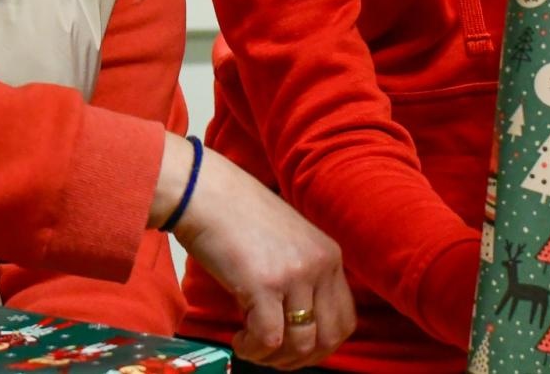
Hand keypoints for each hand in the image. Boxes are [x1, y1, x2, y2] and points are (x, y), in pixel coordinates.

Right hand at [151, 134, 354, 368]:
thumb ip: (301, 276)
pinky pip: (269, 339)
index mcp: (329, 255)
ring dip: (275, 358)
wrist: (204, 192)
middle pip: (329, 337)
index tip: (296, 350)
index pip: (345, 319)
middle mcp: (319, 265)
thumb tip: (300, 325)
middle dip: (301, 359)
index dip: (322, 345)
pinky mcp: (264, 285)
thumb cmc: (237, 216)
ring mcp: (294, 275)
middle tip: (273, 356)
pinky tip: (239, 340)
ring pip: (300, 343)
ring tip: (251, 346)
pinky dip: (254, 349)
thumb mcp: (287, 242)